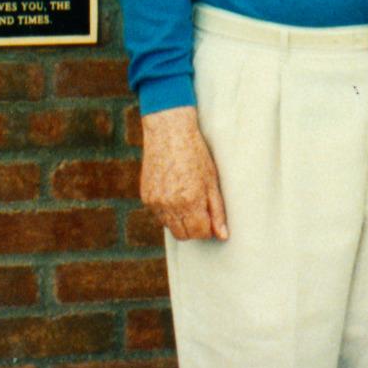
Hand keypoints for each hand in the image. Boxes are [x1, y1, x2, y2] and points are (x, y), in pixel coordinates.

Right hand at [139, 106, 227, 241]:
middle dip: (194, 228)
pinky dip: (168, 211)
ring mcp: (155, 202)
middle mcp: (170, 205)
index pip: (200, 233)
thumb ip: (217, 210)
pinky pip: (158, 215)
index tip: (211, 218)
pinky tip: (174, 192)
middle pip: (183, 235)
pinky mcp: (145, 197)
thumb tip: (222, 235)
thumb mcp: (212, 180)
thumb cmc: (195, 152)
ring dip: (180, 220)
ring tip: (187, 198)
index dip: (208, 228)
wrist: (169, 131)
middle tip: (201, 210)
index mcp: (190, 200)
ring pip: (170, 227)